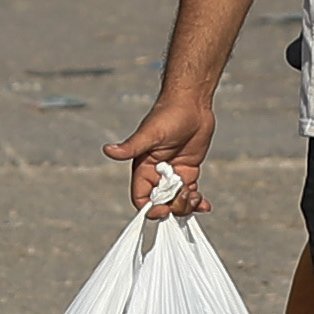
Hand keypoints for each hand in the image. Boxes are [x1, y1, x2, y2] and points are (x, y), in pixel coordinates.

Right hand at [106, 80, 220, 202]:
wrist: (191, 103)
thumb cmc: (168, 114)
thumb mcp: (150, 134)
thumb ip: (131, 147)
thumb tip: (108, 150)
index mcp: (143, 169)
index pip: (142, 198)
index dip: (152, 208)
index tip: (164, 209)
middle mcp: (156, 174)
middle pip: (161, 204)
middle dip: (174, 207)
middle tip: (187, 195)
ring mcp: (174, 174)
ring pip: (177, 201)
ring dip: (187, 206)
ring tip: (197, 197)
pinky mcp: (188, 171)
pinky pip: (190, 193)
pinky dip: (197, 201)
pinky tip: (205, 204)